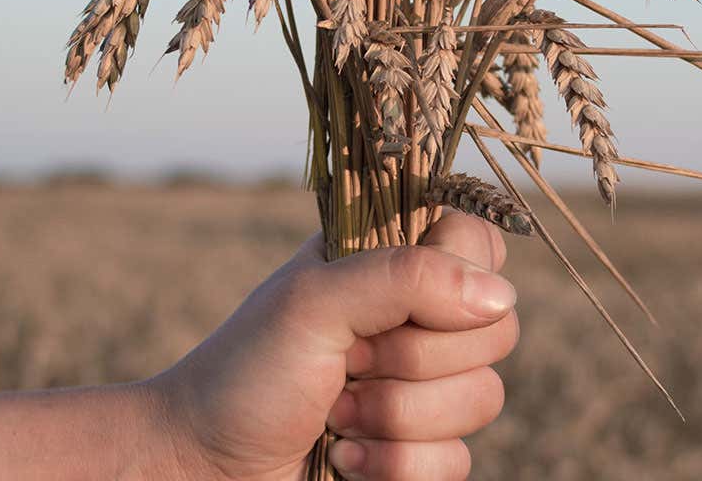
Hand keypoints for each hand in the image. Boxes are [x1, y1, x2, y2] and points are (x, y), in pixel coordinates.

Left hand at [150, 212, 518, 480]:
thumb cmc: (245, 373)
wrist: (201, 469)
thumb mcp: (315, 302)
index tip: (403, 297)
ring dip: (398, 417)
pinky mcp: (420, 452)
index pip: (477, 242)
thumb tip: (499, 295)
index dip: (458, 273)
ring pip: (484, 398)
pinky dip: (396, 465)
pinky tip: (345, 459)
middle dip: (415, 358)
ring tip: (337, 415)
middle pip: (495, 327)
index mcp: (389, 263)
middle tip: (349, 362)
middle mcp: (414, 321)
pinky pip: (459, 461)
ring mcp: (421, 389)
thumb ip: (406, 277)